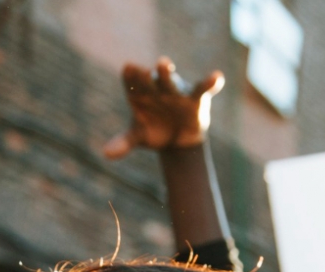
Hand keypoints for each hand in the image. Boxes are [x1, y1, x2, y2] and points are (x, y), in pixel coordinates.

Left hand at [103, 58, 223, 158]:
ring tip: (163, 64)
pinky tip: (217, 77)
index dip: (130, 77)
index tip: (128, 70)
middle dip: (146, 75)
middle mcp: (156, 88)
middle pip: (150, 79)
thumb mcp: (138, 136)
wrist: (177, 140)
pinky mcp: (195, 98)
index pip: (132, 82)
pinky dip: (210, 83)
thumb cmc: (153, 131)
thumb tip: (106, 154)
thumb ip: (124, 142)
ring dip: (166, 74)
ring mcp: (176, 92)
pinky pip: (203, 88)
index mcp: (139, 93)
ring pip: (170, 81)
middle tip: (143, 70)